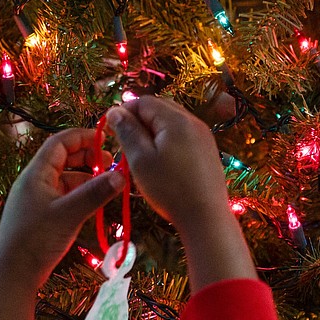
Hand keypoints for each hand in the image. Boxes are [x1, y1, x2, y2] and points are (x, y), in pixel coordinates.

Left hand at [0, 128, 124, 286]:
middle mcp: (35, 181)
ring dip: (87, 177)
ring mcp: (38, 198)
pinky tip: (95, 201)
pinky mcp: (42, 214)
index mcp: (36, 173)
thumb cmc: (36, 239)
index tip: (106, 140)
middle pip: (63, 158)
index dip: (82, 137)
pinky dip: (81, 193)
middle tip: (111, 164)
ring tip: (108, 184)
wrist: (14, 274)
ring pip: (66, 178)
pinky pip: (64, 194)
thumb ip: (95, 193)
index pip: (59, 142)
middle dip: (88, 157)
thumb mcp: (69, 214)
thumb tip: (120, 176)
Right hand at [106, 96, 228, 231]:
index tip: (111, 130)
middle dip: (139, 120)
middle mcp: (193, 121)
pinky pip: (183, 136)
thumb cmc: (169, 188)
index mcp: (176, 119)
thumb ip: (127, 131)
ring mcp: (204, 136)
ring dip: (153, 131)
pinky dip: (168, 141)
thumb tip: (115, 111)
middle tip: (125, 143)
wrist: (206, 217)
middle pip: (160, 108)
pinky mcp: (208, 151)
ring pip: (172, 122)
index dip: (124, 111)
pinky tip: (162, 162)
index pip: (144, 101)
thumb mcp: (140, 159)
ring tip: (141, 154)